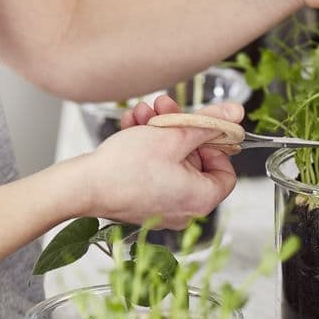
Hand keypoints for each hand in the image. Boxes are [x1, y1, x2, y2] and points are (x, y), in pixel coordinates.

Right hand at [83, 97, 243, 228]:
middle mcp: (186, 210)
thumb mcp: (173, 135)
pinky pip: (153, 172)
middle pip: (194, 162)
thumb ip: (208, 123)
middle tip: (166, 108)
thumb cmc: (125, 168)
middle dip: (179, 129)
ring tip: (142, 113)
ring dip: (159, 132)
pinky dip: (146, 148)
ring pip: (171, 162)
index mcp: (201, 200)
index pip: (226, 172)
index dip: (215, 145)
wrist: (82, 186)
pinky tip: (131, 126)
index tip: (198, 129)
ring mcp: (162, 209)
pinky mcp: (142, 203)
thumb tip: (236, 114)